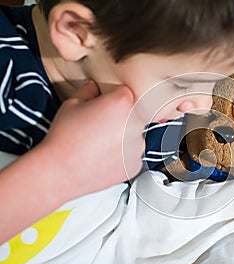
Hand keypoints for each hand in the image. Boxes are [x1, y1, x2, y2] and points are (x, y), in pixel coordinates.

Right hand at [41, 80, 144, 198]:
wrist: (60, 171)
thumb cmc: (64, 137)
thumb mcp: (71, 104)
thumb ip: (88, 91)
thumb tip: (94, 87)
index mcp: (122, 103)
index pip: (124, 93)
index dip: (111, 98)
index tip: (101, 107)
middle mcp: (135, 123)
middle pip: (132, 115)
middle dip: (118, 118)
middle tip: (98, 127)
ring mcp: (137, 146)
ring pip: (133, 136)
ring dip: (121, 138)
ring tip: (98, 145)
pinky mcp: (135, 165)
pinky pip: (131, 156)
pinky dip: (121, 157)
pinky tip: (102, 157)